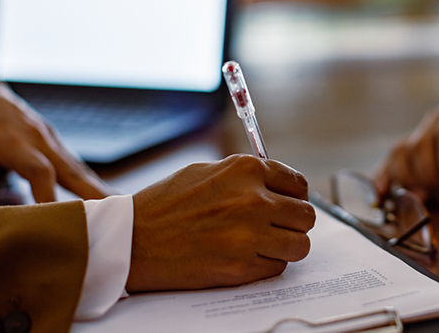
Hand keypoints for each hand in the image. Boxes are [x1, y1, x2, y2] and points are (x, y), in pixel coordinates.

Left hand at [0, 80, 113, 209]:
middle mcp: (37, 137)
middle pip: (70, 168)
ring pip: (78, 166)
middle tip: (115, 212)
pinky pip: (74, 163)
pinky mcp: (54, 141)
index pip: (38, 170)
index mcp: (11, 141)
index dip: (49, 195)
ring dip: (98, 187)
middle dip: (92, 192)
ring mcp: (49, 137)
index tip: (59, 220)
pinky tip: (105, 196)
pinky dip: (90, 180)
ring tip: (121, 208)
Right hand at [127, 154, 315, 291]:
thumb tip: (276, 183)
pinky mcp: (241, 267)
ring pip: (299, 245)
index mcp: (247, 170)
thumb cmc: (164, 204)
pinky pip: (277, 268)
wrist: (133, 239)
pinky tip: (246, 257)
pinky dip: (267, 264)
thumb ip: (245, 175)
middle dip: (294, 223)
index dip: (295, 196)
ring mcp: (249, 236)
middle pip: (305, 216)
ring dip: (286, 246)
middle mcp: (253, 200)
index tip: (288, 203)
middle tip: (278, 227)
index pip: (298, 184)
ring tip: (266, 244)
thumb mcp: (207, 171)